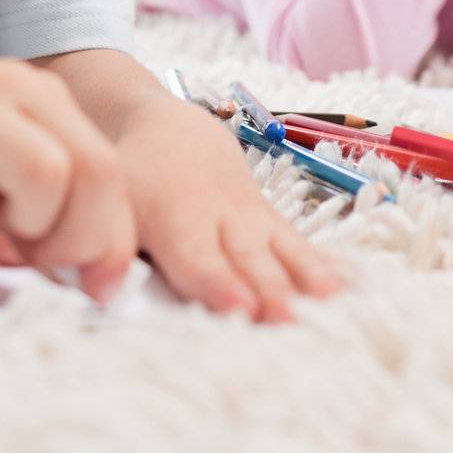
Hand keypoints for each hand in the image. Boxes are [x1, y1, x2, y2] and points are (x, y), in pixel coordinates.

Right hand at [0, 58, 137, 303]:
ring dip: (20, 228)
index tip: (101, 287)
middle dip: (77, 239)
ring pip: (46, 180)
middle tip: (37, 259)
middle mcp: (11, 90)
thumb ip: (51, 198)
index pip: (107, 168)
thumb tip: (102, 275)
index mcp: (40, 96)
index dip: (113, 237)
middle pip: (91, 172)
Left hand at [105, 92, 339, 322]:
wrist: (174, 131)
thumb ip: (110, 249)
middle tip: (289, 321)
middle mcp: (221, 220)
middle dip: (270, 292)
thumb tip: (103, 294)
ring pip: (282, 249)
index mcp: (176, 220)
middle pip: (249, 260)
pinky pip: (299, 244)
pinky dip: (324, 265)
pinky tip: (350, 289)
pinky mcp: (270, 221)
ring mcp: (252, 219)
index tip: (239, 307)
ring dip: (307, 278)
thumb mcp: (113, 203)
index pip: (197, 258)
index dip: (218, 283)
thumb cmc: (136, 178)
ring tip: (334, 305)